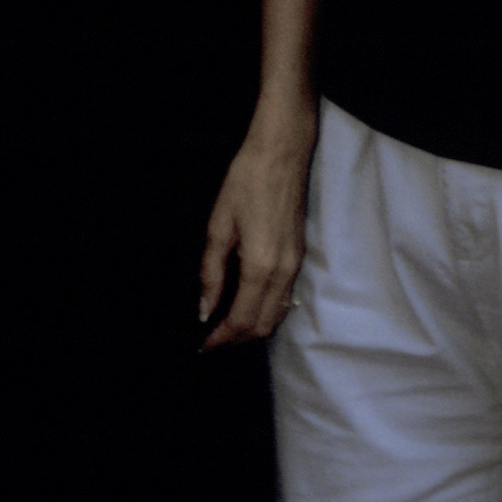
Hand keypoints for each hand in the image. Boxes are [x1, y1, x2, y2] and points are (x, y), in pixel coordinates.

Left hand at [198, 101, 311, 347]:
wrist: (282, 155)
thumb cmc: (245, 183)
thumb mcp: (219, 226)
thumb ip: (211, 272)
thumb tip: (203, 310)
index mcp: (261, 267)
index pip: (242, 320)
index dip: (221, 338)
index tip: (202, 346)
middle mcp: (284, 274)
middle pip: (263, 325)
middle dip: (237, 340)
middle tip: (211, 342)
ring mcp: (296, 266)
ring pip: (277, 314)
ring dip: (252, 328)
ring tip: (225, 328)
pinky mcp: (300, 257)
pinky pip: (285, 298)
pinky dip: (266, 311)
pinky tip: (246, 305)